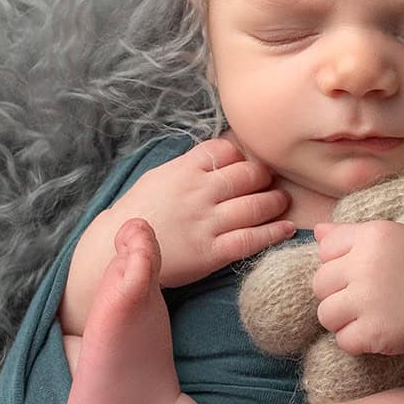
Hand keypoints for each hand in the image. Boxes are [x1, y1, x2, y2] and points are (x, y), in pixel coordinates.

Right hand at [114, 135, 296, 286]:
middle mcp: (198, 193)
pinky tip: (287, 228)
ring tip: (282, 202)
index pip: (225, 150)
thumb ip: (190, 166)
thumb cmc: (140, 213)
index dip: (242, 156)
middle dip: (265, 177)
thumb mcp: (159, 178)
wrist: (116, 250)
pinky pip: (250, 240)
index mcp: (184, 170)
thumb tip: (221, 154)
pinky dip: (274, 233)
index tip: (247, 164)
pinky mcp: (210, 253)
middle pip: (248, 175)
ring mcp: (206, 223)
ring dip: (275, 202)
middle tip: (270, 182)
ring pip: (255, 206)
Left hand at [309, 219, 403, 358]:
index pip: (325, 250)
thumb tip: (317, 232)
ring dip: (344, 321)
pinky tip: (380, 333)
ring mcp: (370, 299)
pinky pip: (343, 340)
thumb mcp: (396, 239)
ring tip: (371, 317)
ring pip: (326, 314)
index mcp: (373, 236)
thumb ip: (354, 234)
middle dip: (338, 295)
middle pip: (320, 284)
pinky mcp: (375, 331)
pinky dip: (358, 342)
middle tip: (368, 300)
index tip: (364, 274)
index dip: (340, 265)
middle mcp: (368, 264)